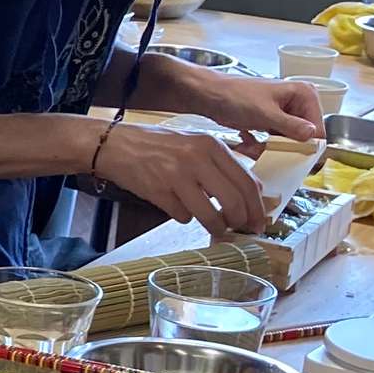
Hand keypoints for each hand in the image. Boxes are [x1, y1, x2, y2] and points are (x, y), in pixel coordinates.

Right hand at [95, 122, 265, 235]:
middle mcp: (196, 158)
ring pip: (211, 216)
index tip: (259, 221)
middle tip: (239, 229)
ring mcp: (176, 176)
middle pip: (234, 202)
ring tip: (214, 228)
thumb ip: (222, 164)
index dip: (257, 207)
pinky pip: (183, 216)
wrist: (114, 144)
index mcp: (211, 145)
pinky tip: (177, 207)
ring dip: (216, 228)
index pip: (247, 182)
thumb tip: (253, 192)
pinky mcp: (159, 192)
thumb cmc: (157, 145)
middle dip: (240, 222)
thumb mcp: (194, 143)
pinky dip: (184, 217)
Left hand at [198, 73, 324, 143]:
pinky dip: (259, 146)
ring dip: (267, 149)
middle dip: (281, 149)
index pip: (318, 131)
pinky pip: (273, 142)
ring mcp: (285, 114)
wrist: (207, 94)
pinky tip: (245, 141)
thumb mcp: (264, 113)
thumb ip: (290, 126)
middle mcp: (299, 103)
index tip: (290, 158)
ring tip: (249, 146)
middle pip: (303, 139)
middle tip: (261, 150)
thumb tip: (313, 137)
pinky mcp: (271, 123)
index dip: (305, 147)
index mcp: (305, 95)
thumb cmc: (234, 96)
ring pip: (286, 144)